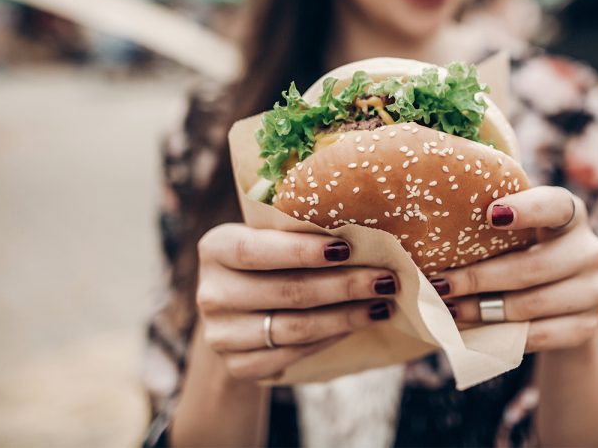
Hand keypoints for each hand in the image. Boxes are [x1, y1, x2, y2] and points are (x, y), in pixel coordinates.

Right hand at [196, 224, 397, 379]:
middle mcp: (211, 293)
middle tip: (386, 278)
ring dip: (346, 316)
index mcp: (215, 248)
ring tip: (382, 304)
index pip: (257, 250)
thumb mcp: (268, 239)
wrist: (237, 314)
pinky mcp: (238, 366)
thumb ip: (297, 233)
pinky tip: (358, 324)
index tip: (347, 247)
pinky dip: (332, 337)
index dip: (302, 250)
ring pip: (295, 327)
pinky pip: (295, 353)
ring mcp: (221, 334)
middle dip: (344, 285)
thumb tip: (363, 231)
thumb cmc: (266, 263)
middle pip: (287, 291)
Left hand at [432, 186, 597, 352]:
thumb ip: (494, 218)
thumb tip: (438, 222)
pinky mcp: (587, 326)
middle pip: (533, 266)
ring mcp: (594, 290)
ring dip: (483, 310)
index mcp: (571, 212)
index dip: (527, 209)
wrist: (563, 293)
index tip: (491, 214)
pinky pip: (540, 335)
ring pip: (532, 305)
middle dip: (480, 278)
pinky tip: (473, 330)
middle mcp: (590, 249)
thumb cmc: (525, 247)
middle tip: (441, 284)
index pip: (555, 205)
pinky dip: (502, 335)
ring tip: (450, 309)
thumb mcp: (517, 228)